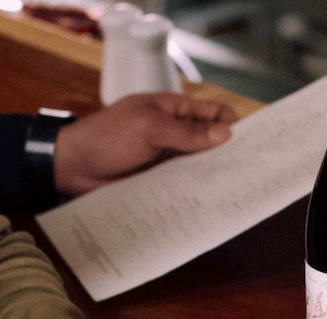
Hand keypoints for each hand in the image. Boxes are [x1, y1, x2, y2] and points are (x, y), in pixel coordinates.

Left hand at [53, 92, 238, 195]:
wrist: (72, 168)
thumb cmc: (106, 138)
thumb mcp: (148, 128)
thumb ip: (186, 133)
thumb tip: (226, 134)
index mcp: (172, 109)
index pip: (213, 111)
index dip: (233, 121)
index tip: (254, 140)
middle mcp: (174, 132)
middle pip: (211, 139)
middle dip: (229, 151)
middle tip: (253, 168)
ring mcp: (168, 156)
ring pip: (201, 163)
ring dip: (215, 173)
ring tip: (238, 188)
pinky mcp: (161, 179)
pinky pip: (186, 182)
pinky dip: (199, 189)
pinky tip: (213, 200)